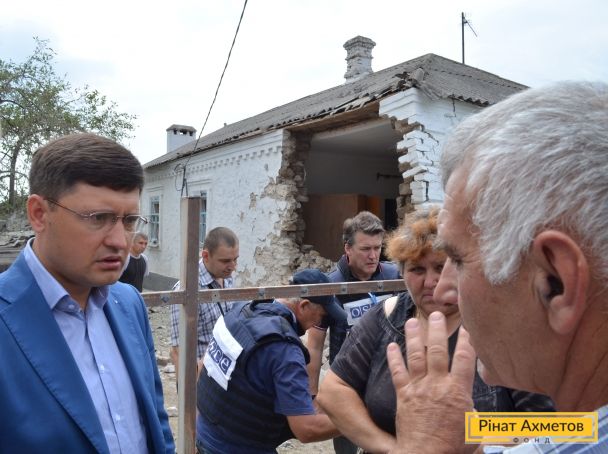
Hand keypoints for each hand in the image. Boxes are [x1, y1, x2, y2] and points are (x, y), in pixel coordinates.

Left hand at [387, 311, 475, 453]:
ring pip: (415, 356)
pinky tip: (391, 346)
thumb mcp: (474, 431)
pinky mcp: (403, 395)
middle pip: (438, 351)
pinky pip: (398, 372)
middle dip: (437, 330)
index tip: (467, 328)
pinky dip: (394, 358)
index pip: (465, 359)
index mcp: (458, 391)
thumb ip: (473, 413)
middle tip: (436, 314)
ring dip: (413, 337)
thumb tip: (471, 407)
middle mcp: (437, 384)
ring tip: (412, 321)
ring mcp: (418, 388)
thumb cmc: (453, 448)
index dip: (467, 341)